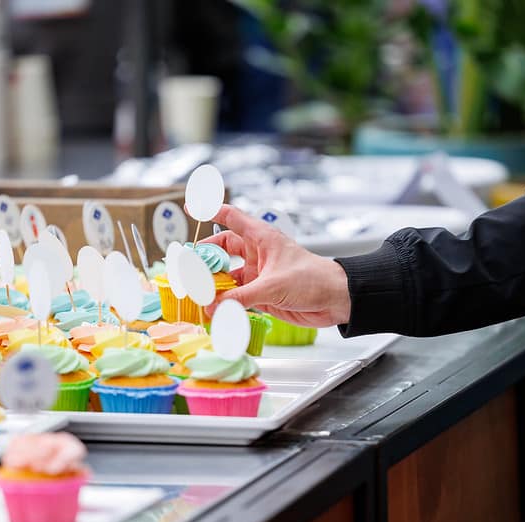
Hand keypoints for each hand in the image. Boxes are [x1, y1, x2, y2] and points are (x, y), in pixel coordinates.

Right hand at [202, 205, 350, 327]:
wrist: (337, 299)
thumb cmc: (314, 279)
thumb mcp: (272, 286)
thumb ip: (240, 297)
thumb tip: (213, 306)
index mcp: (261, 238)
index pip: (231, 217)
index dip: (211, 210)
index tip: (191, 208)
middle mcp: (257, 253)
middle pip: (223, 249)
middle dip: (205, 256)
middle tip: (187, 266)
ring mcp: (259, 274)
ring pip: (228, 275)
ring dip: (214, 284)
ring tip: (197, 292)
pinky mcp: (262, 294)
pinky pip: (237, 296)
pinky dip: (225, 303)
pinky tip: (214, 310)